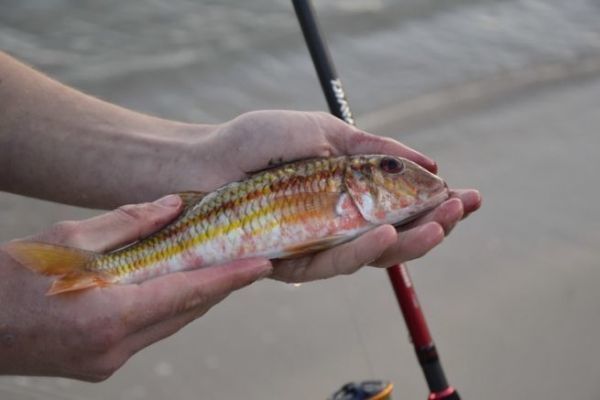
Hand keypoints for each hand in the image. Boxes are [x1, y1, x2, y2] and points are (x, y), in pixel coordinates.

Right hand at [0, 195, 271, 380]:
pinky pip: (148, 334)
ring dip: (192, 297)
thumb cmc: (10, 278)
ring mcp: (108, 362)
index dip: (231, 279)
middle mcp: (116, 348)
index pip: (189, 293)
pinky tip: (168, 287)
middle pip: (186, 311)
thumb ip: (128, 222)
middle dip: (216, 286)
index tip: (264, 266)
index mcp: (111, 316)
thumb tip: (174, 205)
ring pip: (169, 324)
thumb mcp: (68, 239)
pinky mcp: (99, 366)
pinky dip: (164, 309)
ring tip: (213, 268)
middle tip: (243, 258)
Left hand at [191, 110, 480, 281]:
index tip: (468, 195)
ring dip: (409, 242)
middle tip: (462, 209)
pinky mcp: (292, 263)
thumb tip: (430, 163)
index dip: (436, 205)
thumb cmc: (261, 142)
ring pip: (372, 255)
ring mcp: (317, 246)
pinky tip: (389, 232)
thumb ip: (374, 150)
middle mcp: (338, 225)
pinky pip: (333, 261)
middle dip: (434, 226)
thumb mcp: (326, 132)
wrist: (208, 159)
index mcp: (350, 195)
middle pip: (396, 238)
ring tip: (438, 224)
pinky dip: (362, 249)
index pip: (402, 207)